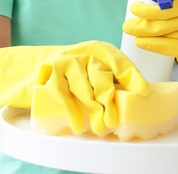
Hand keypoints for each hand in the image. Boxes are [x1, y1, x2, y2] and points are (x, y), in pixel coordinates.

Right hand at [0, 40, 149, 134]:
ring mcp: (66, 60)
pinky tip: (79, 124)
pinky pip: (62, 92)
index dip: (132, 76)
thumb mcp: (93, 70)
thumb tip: (136, 99)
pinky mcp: (49, 71)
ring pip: (83, 85)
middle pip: (101, 75)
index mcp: (100, 50)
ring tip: (101, 127)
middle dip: (109, 99)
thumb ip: (110, 80)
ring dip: (93, 108)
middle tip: (114, 120)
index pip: (119, 61)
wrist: (34, 65)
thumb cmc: (74, 72)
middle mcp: (84, 52)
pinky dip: (71, 110)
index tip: (143, 92)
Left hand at [122, 0, 177, 79]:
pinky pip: (172, 48)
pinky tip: (141, 42)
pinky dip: (154, 45)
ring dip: (144, 32)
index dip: (153, 2)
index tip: (135, 6)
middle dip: (143, 19)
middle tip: (129, 21)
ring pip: (167, 32)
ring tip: (131, 29)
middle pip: (167, 17)